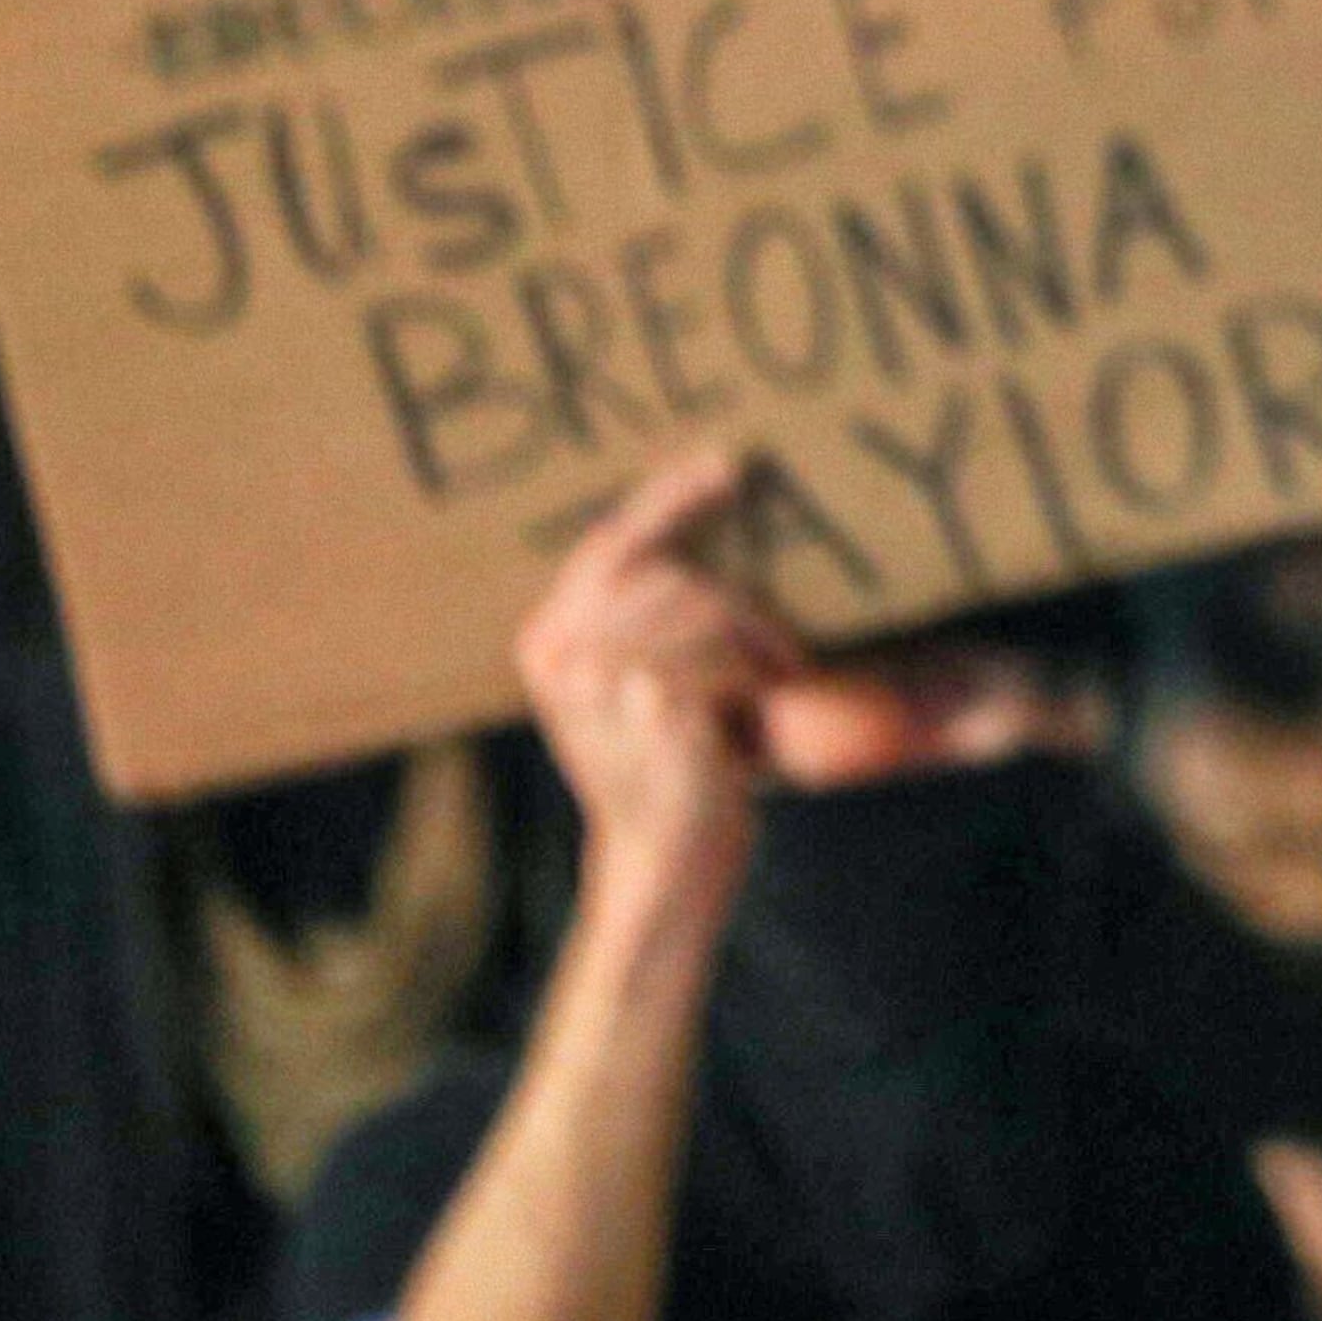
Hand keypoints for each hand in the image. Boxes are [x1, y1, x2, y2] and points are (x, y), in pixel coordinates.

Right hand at [515, 449, 799, 922]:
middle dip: (732, 603)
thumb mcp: (626, 680)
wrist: (663, 857)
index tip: (726, 463)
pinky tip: (772, 695)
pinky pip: (725, 651)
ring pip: (701, 607)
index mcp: (545, 640)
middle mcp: (561, 655)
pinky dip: (759, 667)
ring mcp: (604, 682)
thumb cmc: (660, 760)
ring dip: (754, 638)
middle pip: (668, 574)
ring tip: (776, 676)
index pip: (612, 543)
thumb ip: (633, 613)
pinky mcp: (657, 707)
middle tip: (776, 649)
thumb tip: (690, 497)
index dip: (668, 497)